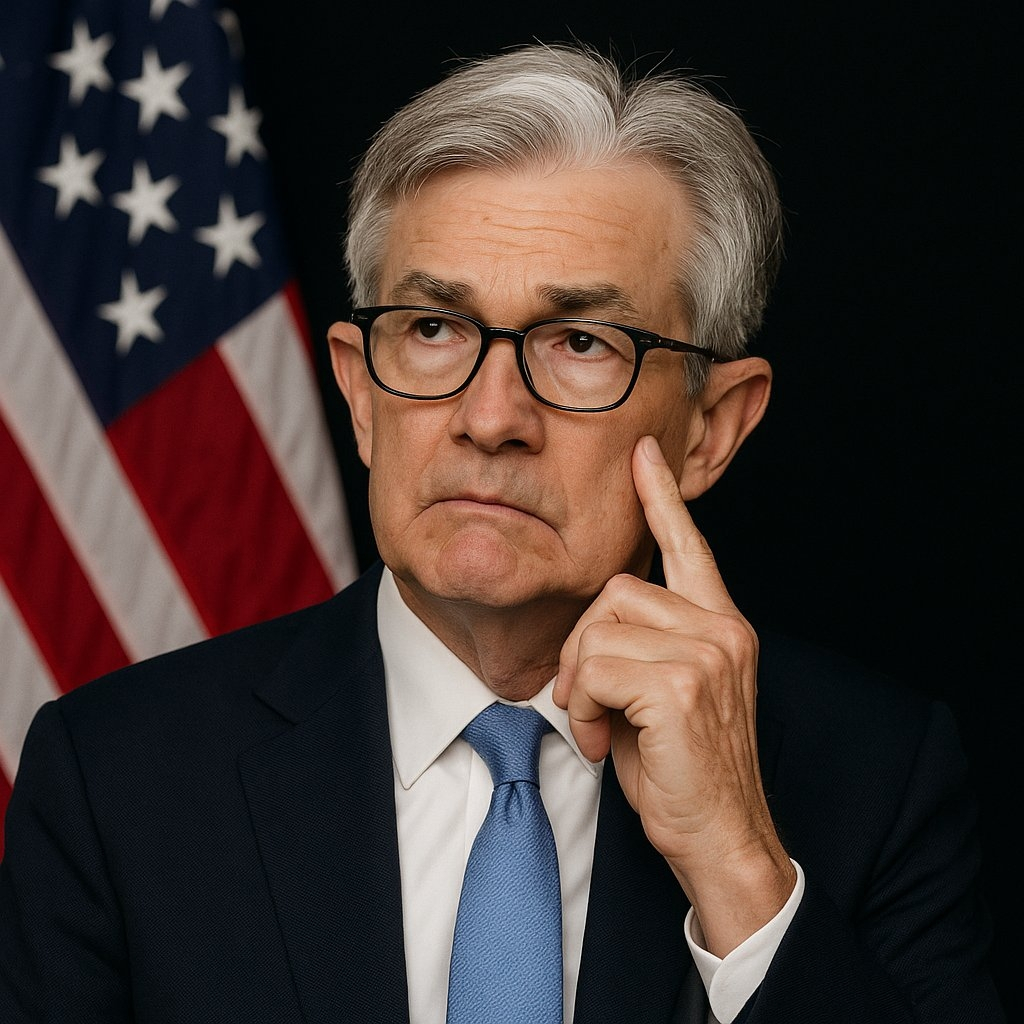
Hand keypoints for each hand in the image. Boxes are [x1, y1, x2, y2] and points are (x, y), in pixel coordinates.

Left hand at [553, 435, 794, 954]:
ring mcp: (708, 653)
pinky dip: (585, 708)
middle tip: (586, 701)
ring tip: (600, 726)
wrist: (721, 839)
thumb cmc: (684, 770)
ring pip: (600, 629)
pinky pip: (597, 668)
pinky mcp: (682, 685)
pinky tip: (604, 742)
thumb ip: (643, 646)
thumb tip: (592, 630)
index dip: (662, 497)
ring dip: (581, 682)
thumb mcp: (665, 694)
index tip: (644, 454)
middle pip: (614, 591)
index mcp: (720, 624)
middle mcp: (722, 628)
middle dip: (581, 646)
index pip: (689, 545)